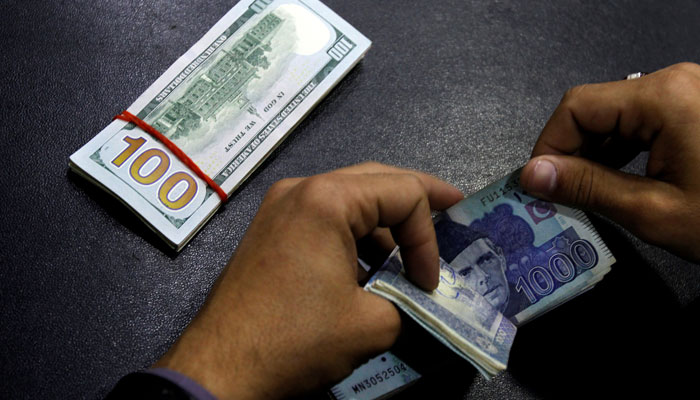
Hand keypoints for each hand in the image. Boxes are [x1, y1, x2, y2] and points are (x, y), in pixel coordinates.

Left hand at [154, 162, 462, 398]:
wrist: (221, 369)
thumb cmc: (295, 340)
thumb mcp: (372, 324)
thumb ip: (411, 302)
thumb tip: (420, 298)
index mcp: (327, 200)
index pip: (404, 193)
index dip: (429, 236)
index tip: (430, 282)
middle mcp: (301, 189)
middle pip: (377, 180)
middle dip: (417, 200)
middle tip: (453, 209)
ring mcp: (280, 206)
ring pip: (350, 198)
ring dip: (384, 224)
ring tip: (410, 254)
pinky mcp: (270, 229)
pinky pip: (325, 217)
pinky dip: (354, 235)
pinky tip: (368, 266)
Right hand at [520, 62, 699, 261]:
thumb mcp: (653, 211)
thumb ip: (587, 188)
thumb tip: (534, 175)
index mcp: (665, 97)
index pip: (577, 107)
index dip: (548, 146)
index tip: (538, 184)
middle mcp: (677, 83)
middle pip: (595, 108)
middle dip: (570, 152)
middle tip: (558, 195)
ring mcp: (690, 93)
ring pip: (617, 115)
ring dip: (594, 154)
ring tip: (586, 193)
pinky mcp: (696, 108)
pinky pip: (642, 121)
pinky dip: (621, 151)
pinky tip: (616, 181)